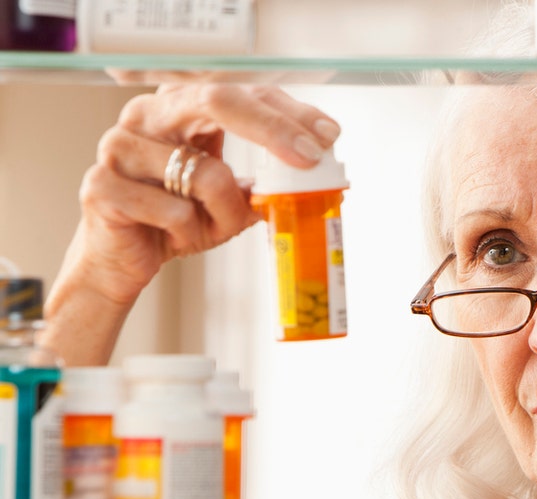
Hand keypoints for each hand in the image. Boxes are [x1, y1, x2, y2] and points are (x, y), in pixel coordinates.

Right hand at [44, 84, 340, 364]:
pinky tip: (171, 236)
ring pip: (205, 174)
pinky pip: (173, 211)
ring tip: (205, 227)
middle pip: (216, 100)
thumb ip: (265, 184)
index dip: (288, 113)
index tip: (327, 135)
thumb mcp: (230, 201)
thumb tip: (319, 175)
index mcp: (180, 108)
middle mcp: (147, 115)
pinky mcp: (101, 185)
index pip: (242, 93)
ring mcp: (119, 145)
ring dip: (223, 214)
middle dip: (272, 128)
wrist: (122, 260)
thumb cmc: (175, 222)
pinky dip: (187, 233)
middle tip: (308, 158)